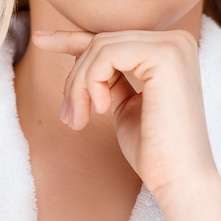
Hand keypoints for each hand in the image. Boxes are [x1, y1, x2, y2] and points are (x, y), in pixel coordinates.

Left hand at [32, 28, 213, 200]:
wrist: (180, 181)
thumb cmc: (153, 149)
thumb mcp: (122, 100)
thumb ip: (108, 73)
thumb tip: (75, 48)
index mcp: (170, 48)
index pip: (112, 39)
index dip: (72, 39)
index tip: (39, 38)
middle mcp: (176, 39)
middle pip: (103, 42)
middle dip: (76, 78)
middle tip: (70, 116)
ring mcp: (173, 45)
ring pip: (100, 47)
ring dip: (79, 85)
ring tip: (79, 119)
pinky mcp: (165, 55)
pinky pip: (106, 55)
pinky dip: (91, 82)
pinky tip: (101, 109)